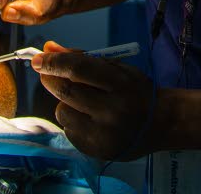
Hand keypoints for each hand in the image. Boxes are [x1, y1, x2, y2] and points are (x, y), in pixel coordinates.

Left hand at [33, 40, 159, 159]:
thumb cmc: (136, 90)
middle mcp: (113, 111)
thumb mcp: (116, 68)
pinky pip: (69, 130)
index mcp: (121, 84)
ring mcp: (104, 134)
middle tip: (45, 72)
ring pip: (63, 112)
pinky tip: (90, 120)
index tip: (38, 58)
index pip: (79, 69)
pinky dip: (73, 121)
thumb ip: (83, 58)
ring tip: (83, 102)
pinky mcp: (96, 151)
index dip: (55, 62)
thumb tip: (48, 49)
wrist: (162, 123)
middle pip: (67, 91)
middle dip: (50, 79)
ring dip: (65, 103)